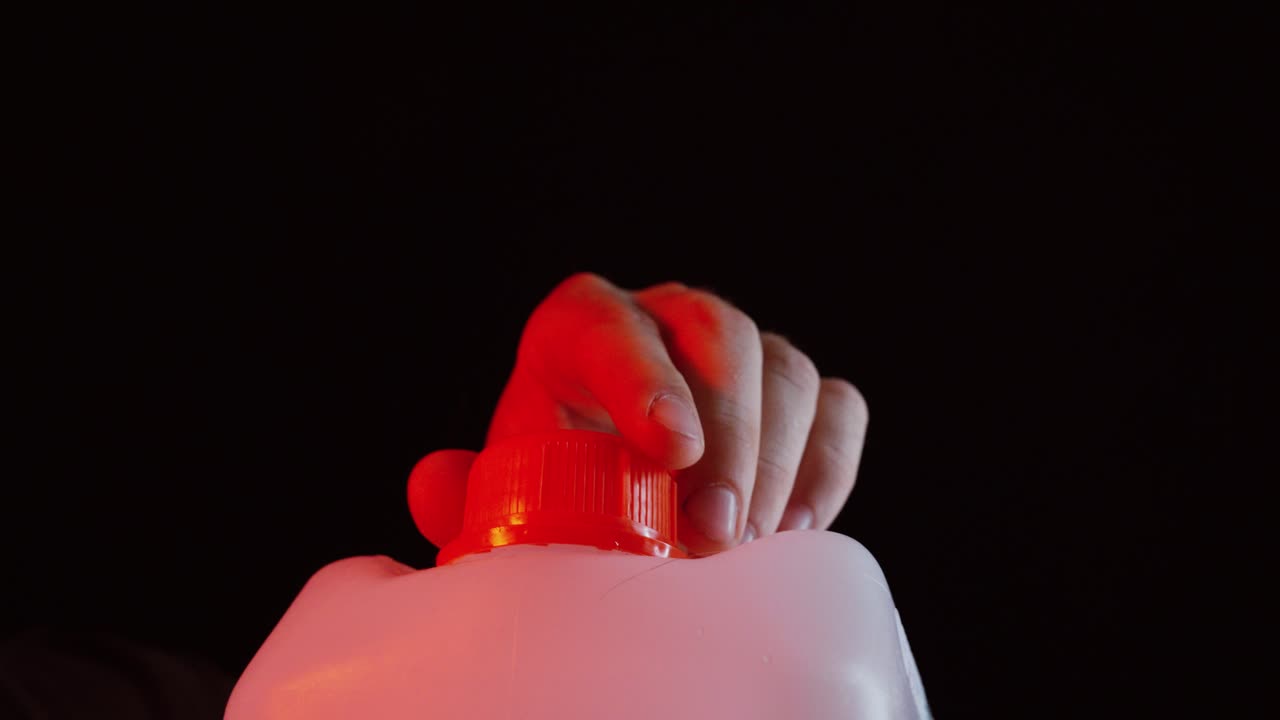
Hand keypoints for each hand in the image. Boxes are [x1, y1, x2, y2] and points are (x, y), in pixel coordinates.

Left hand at [409, 273, 868, 555]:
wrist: (617, 494)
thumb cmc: (555, 485)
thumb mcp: (506, 490)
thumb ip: (465, 493)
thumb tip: (434, 484)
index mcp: (579, 330)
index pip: (604, 322)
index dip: (640, 374)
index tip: (669, 450)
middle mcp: (665, 322)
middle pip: (717, 333)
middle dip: (727, 432)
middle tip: (716, 531)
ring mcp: (740, 354)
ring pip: (784, 368)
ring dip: (778, 457)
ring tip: (749, 540)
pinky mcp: (799, 396)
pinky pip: (837, 406)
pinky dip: (828, 464)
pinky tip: (797, 525)